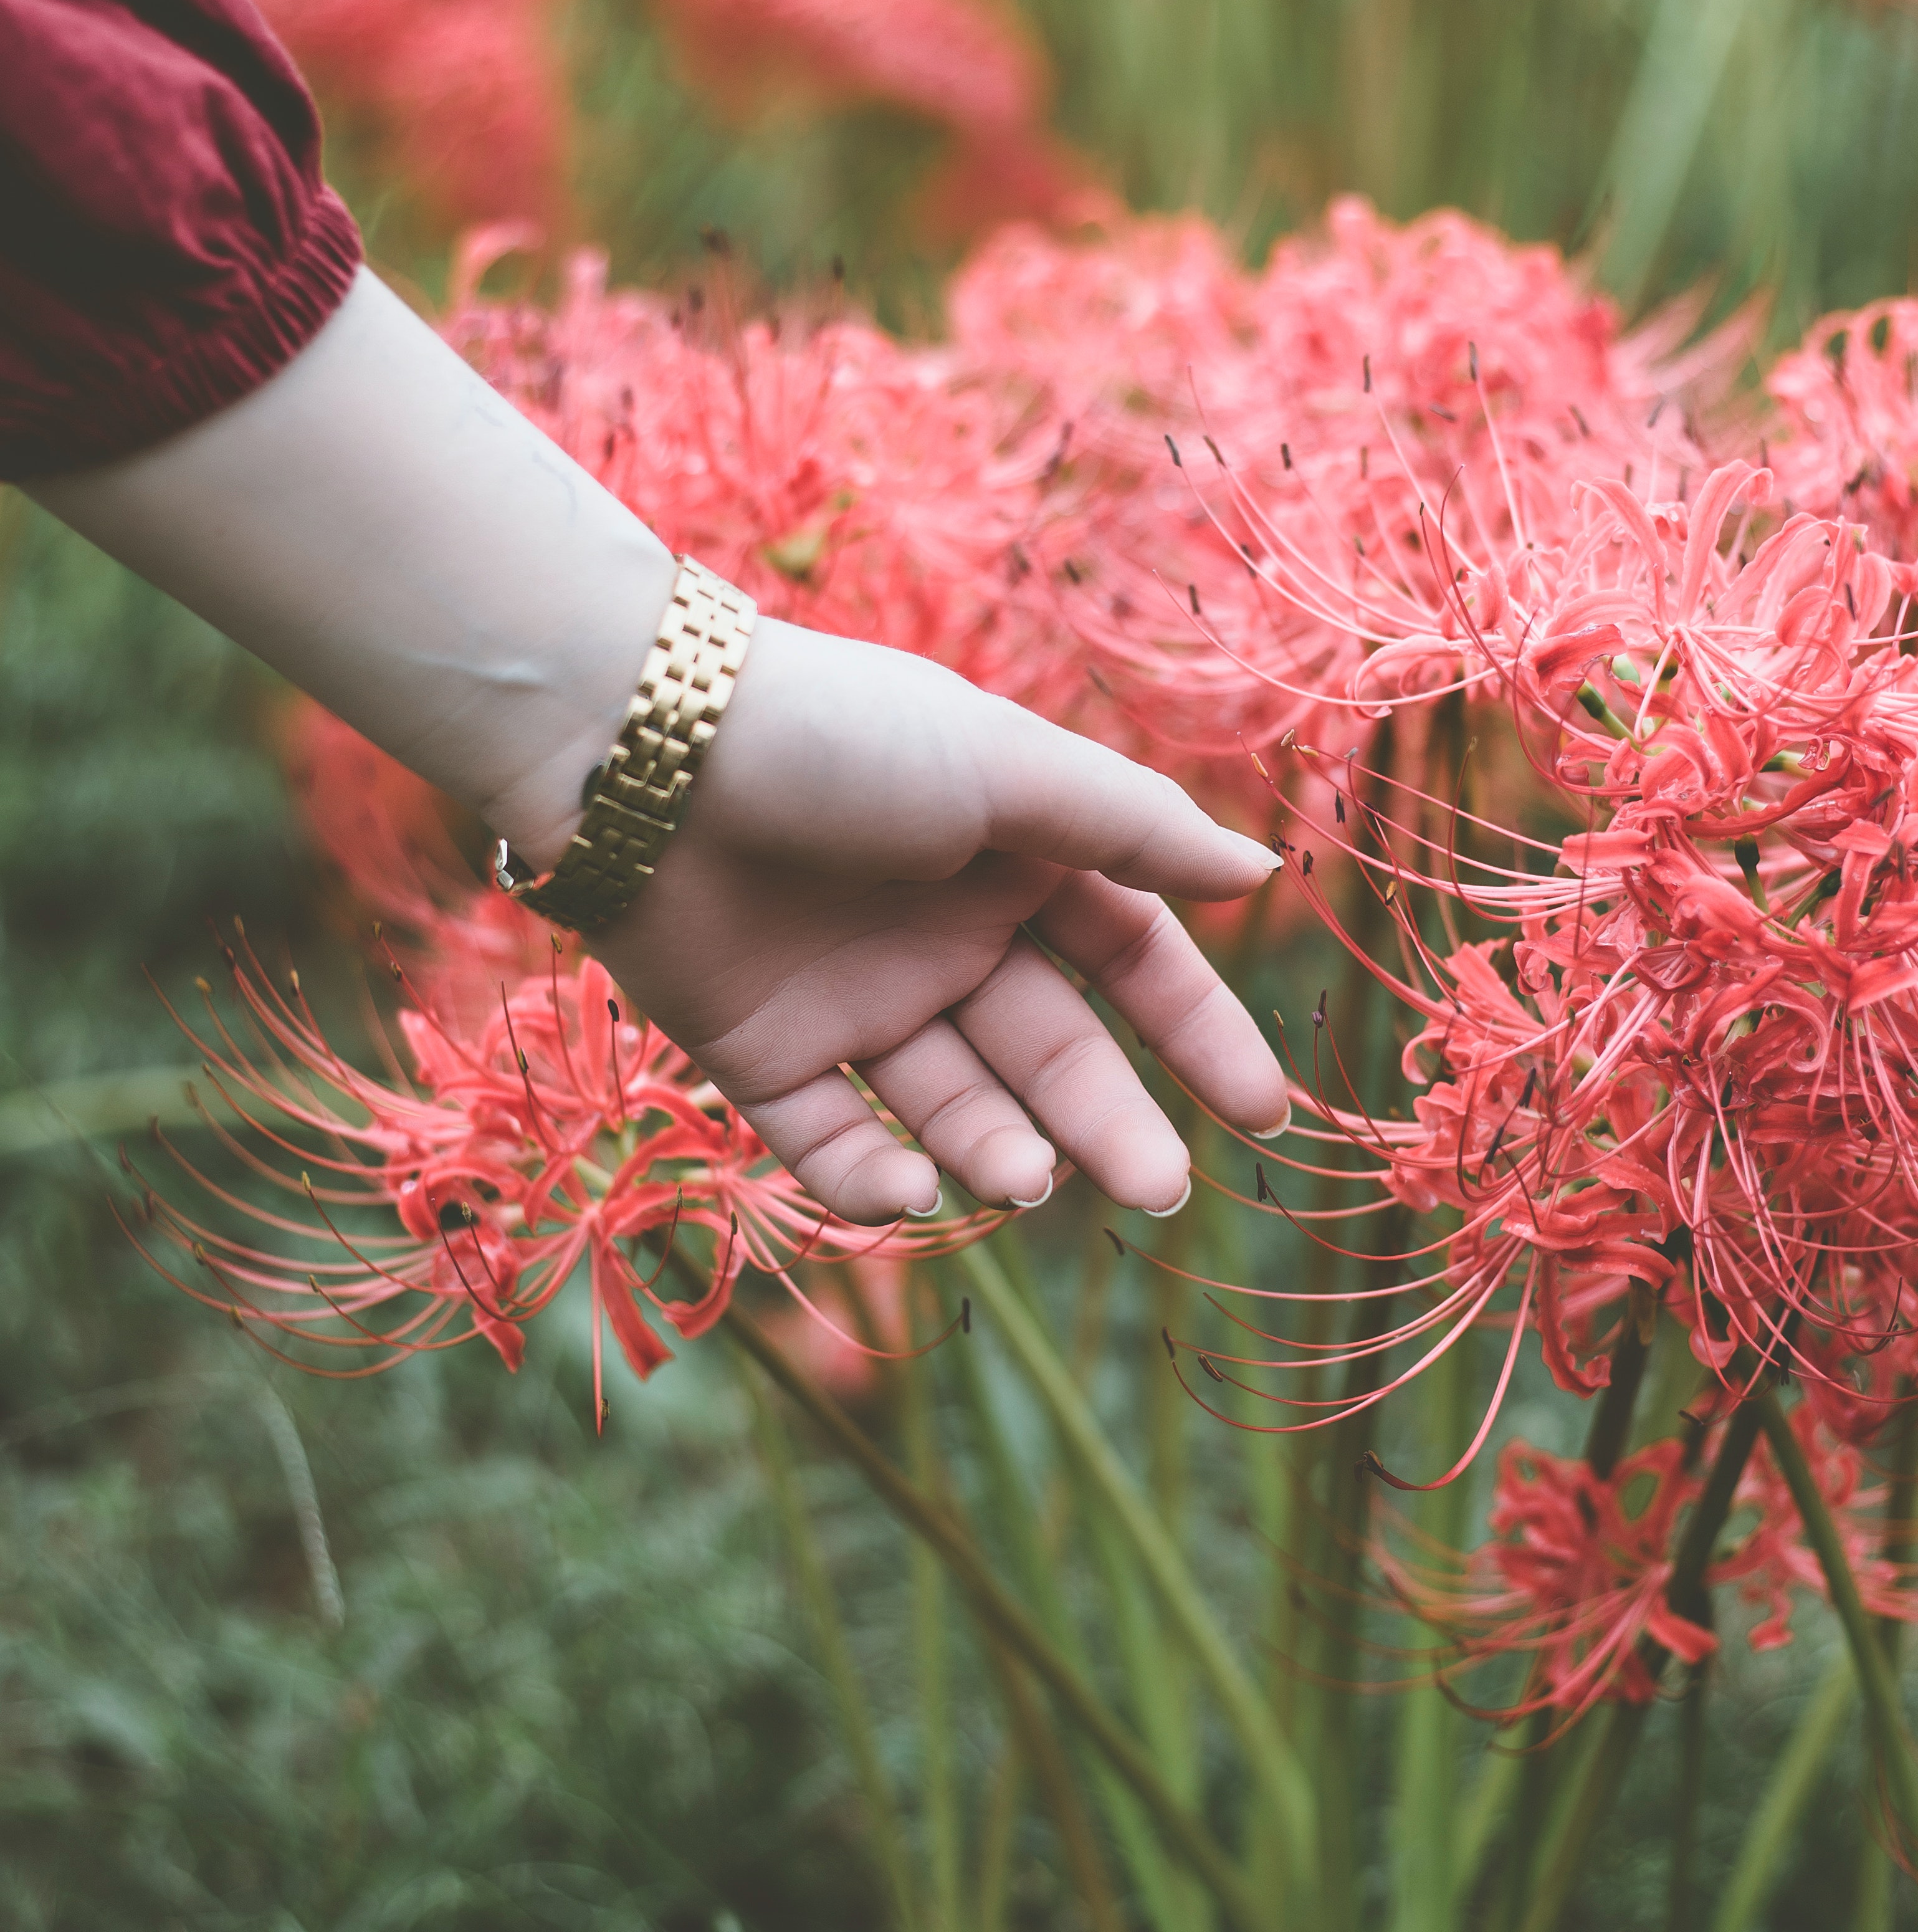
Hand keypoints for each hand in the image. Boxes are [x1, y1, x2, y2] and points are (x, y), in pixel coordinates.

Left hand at [30, 270, 1285, 1220]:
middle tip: (1159, 1192)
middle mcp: (943, 936)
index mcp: (1013, 860)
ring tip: (1029, 1178)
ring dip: (1001, 1149)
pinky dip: (875, 1179)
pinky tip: (917, 1190)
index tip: (1258, 1111)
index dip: (1195, 1032)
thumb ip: (1135, 830)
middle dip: (1109, 1122)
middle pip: (1050, 1051)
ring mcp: (853, 999)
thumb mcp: (1007, 767)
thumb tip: (1261, 872)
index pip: (1130, 959)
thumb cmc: (840, 739)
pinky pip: (830, 1140)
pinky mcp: (758, 1052)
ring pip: (952, 1105)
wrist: (642, 754)